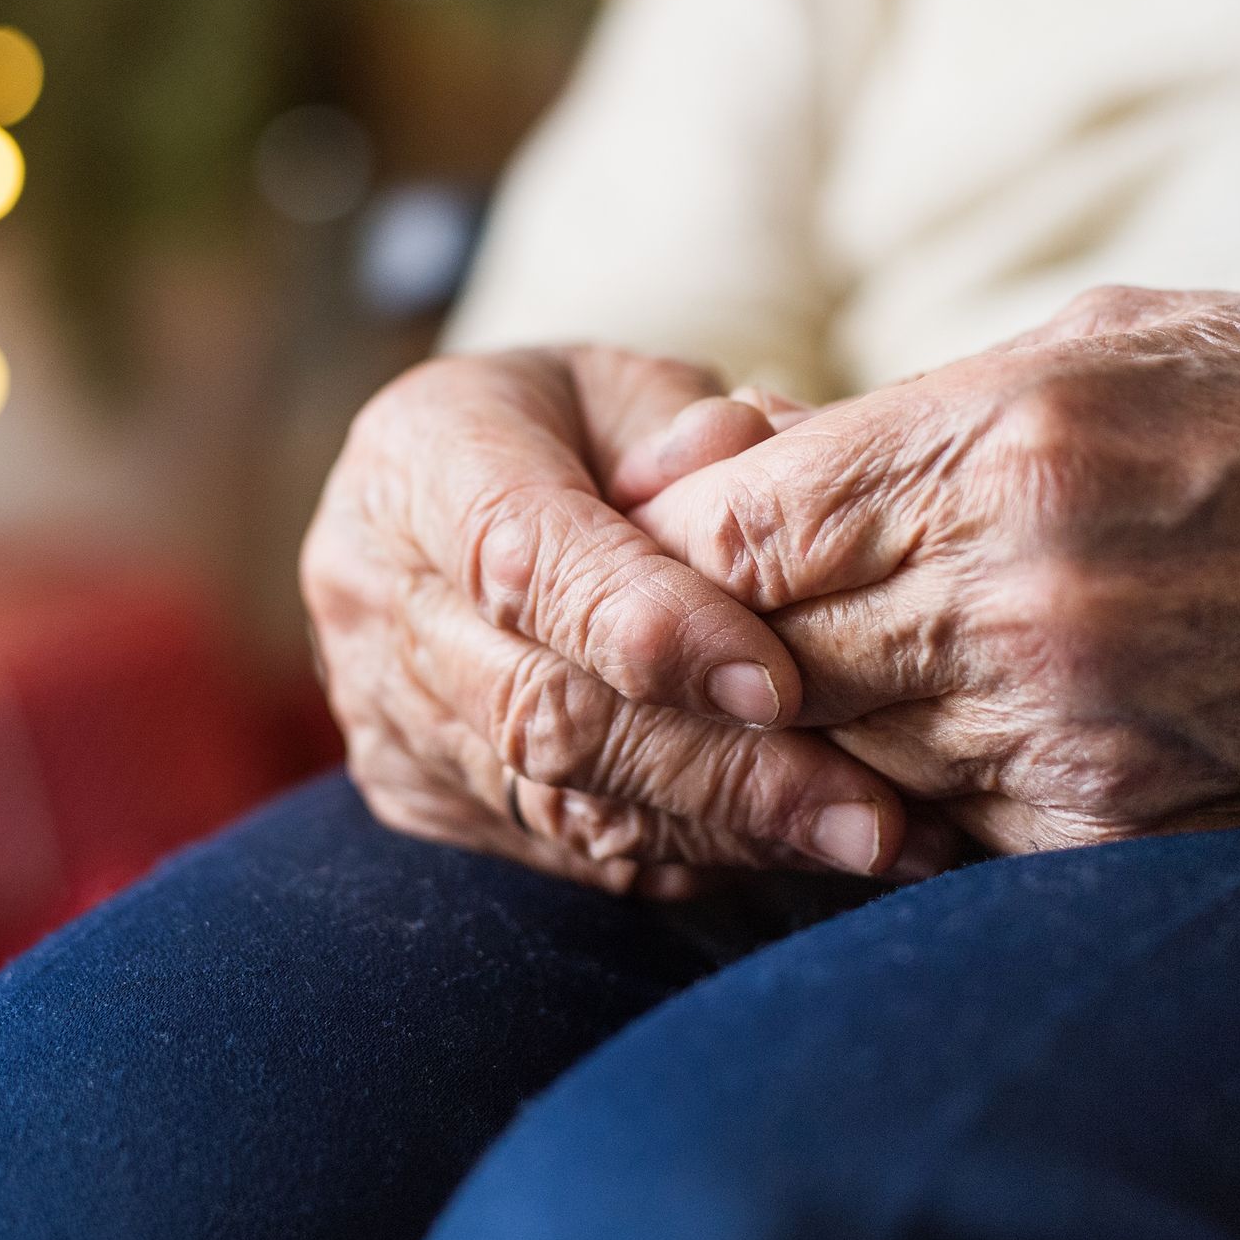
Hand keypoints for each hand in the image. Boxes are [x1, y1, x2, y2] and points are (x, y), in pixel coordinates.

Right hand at [301, 346, 921, 892]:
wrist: (455, 494)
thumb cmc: (572, 425)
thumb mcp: (630, 384)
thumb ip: (691, 425)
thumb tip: (753, 455)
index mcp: (414, 460)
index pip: (522, 559)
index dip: (647, 628)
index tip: (778, 684)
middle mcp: (371, 594)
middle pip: (541, 710)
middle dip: (720, 769)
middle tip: (869, 812)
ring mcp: (383, 708)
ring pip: (557, 805)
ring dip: (726, 834)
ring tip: (868, 844)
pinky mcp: (415, 790)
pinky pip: (561, 851)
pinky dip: (690, 855)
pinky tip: (798, 850)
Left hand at [632, 287, 1239, 853]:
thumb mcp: (1114, 335)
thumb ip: (912, 414)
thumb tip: (731, 467)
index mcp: (1008, 434)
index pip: (735, 524)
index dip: (679, 537)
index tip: (674, 535)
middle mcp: (1025, 588)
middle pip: (764, 650)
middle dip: (724, 641)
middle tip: (711, 629)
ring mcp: (1081, 722)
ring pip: (845, 751)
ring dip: (819, 722)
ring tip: (835, 677)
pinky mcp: (1135, 824)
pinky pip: (953, 828)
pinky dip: (924, 790)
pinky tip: (950, 739)